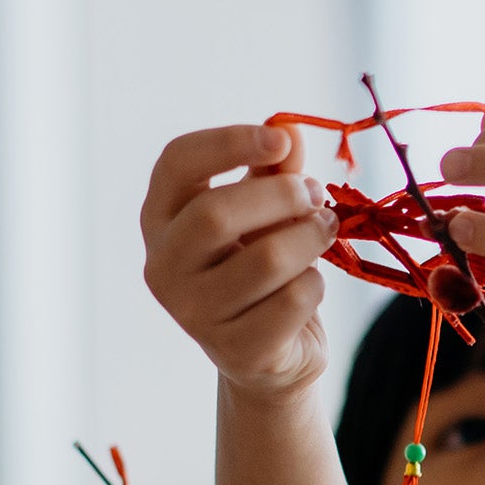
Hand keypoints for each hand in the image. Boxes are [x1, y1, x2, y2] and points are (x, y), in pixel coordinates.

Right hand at [141, 124, 338, 398]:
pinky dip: (315, 284)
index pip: (176, 164)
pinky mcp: (236, 350)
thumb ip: (272, 172)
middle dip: (282, 196)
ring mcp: (195, 314)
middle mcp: (164, 266)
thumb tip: (289, 128)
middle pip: (216, 213)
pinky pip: (292, 300)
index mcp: (161, 219)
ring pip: (265, 259)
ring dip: (309, 237)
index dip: (229, 142)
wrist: (269, 356)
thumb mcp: (263, 214)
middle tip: (316, 194)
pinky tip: (310, 285)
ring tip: (324, 232)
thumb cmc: (260, 270)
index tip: (279, 141)